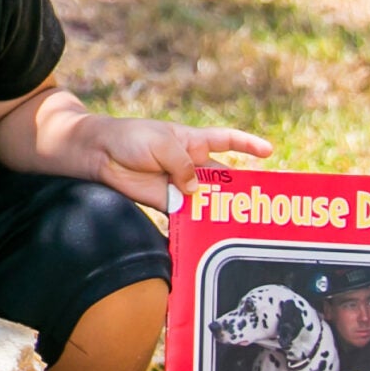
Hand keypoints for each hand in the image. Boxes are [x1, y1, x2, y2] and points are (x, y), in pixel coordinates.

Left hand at [78, 115, 274, 207]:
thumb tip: (196, 190)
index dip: (249, 145)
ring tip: (240, 222)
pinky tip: (208, 232)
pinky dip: (196, 222)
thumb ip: (183, 165)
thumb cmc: (131, 138)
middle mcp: (190, 164)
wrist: (99, 153)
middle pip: (222, 176)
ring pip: (207, 199)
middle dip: (240, 188)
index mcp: (193, 141)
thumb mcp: (162, 143)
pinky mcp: (166, 202)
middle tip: (259, 202)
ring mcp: (179, 184)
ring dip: (219, 209)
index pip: (227, 140)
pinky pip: (187, 214)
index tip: (270, 151)